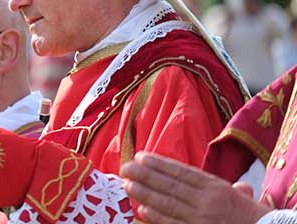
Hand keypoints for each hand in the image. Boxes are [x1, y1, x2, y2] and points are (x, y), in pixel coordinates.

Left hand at [120, 152, 271, 223]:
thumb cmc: (248, 215)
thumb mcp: (236, 194)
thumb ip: (215, 182)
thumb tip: (192, 170)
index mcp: (215, 186)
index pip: (181, 172)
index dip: (159, 164)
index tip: (140, 156)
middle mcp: (207, 201)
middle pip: (170, 186)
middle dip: (145, 176)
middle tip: (125, 167)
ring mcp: (201, 219)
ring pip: (168, 204)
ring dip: (145, 194)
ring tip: (127, 184)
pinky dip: (157, 218)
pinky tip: (142, 210)